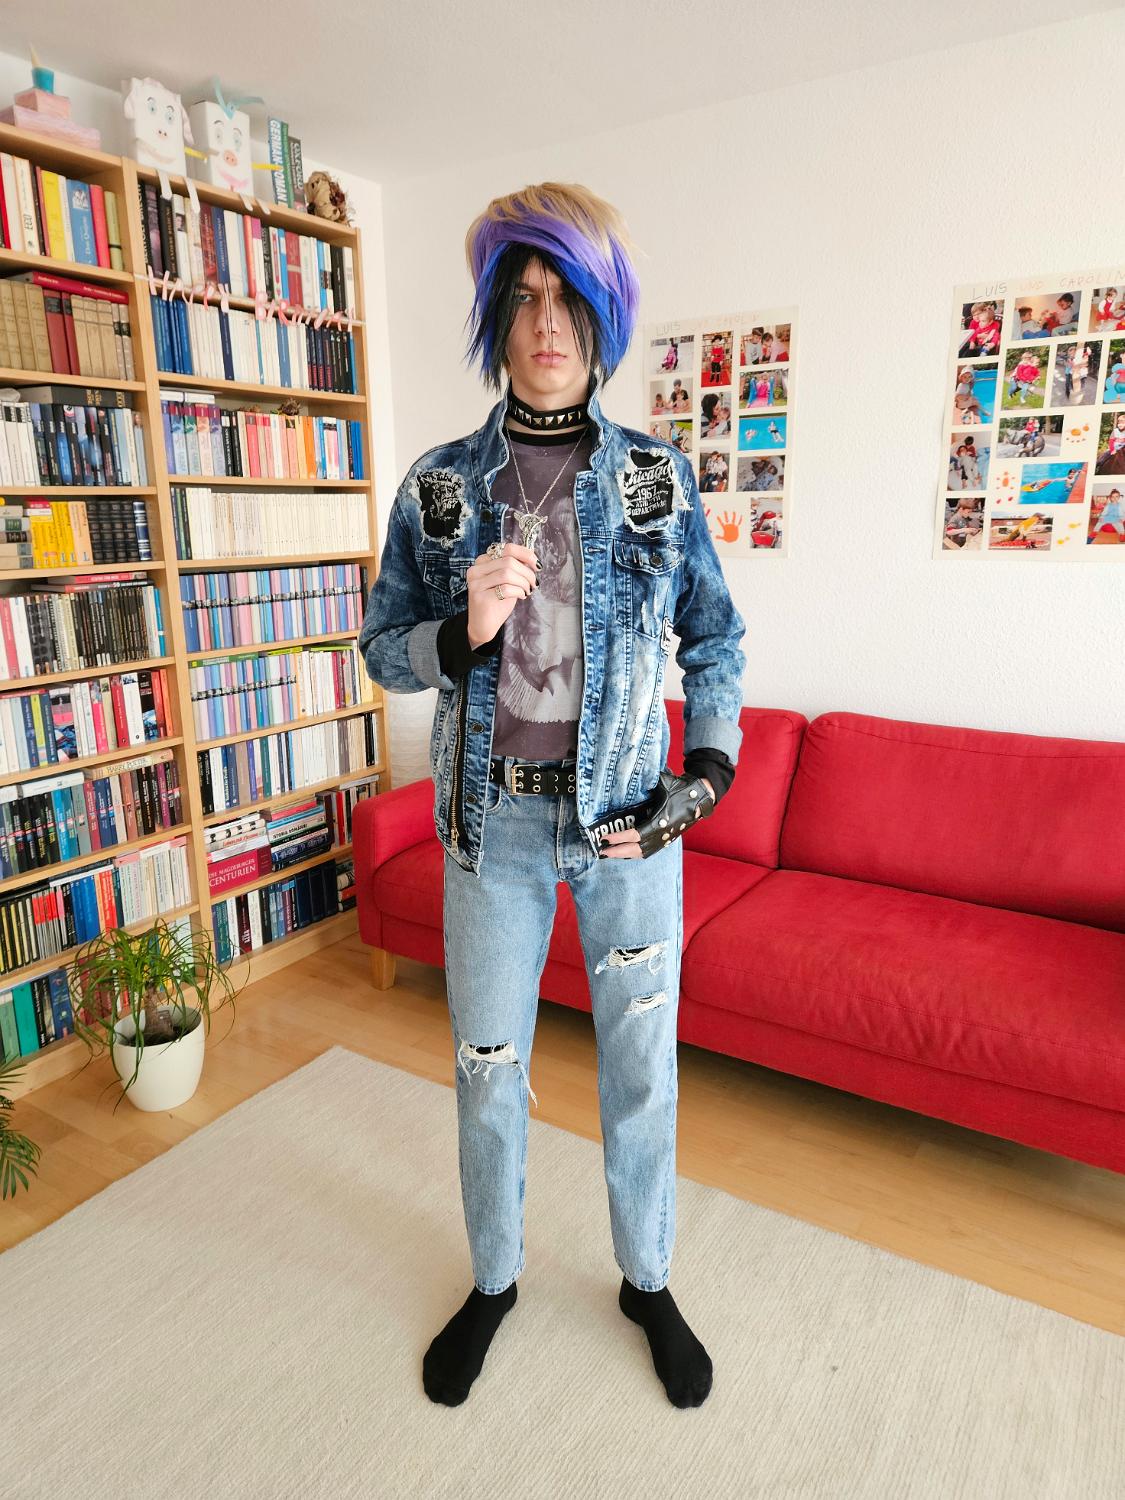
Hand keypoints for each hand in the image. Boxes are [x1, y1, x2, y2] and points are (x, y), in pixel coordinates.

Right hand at [466, 541, 538, 647]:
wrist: (484, 625)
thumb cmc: (497, 602)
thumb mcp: (507, 581)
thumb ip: (515, 568)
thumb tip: (532, 558)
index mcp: (483, 562)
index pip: (507, 548)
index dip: (525, 554)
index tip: (536, 564)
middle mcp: (476, 570)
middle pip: (508, 561)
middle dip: (527, 572)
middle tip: (534, 583)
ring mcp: (476, 583)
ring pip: (507, 573)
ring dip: (523, 582)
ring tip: (527, 590)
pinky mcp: (480, 596)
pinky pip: (506, 588)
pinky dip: (518, 591)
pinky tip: (520, 596)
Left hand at [598, 773, 714, 859]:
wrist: (701, 797)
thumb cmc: (681, 788)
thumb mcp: (663, 783)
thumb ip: (646, 782)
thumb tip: (628, 775)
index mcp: (661, 821)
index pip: (635, 834)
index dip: (619, 838)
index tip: (605, 838)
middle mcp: (663, 834)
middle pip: (636, 850)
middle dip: (618, 851)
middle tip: (603, 851)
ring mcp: (666, 839)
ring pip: (642, 853)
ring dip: (626, 854)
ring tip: (611, 853)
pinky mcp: (667, 840)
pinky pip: (648, 851)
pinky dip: (635, 853)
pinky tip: (625, 851)